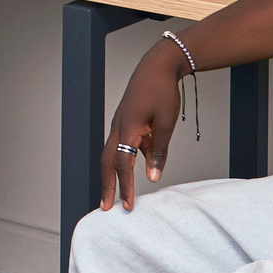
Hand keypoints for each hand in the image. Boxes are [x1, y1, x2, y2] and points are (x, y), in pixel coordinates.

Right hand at [98, 42, 188, 211]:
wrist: (157, 66)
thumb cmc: (162, 91)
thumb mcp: (167, 124)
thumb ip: (159, 152)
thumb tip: (153, 177)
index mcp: (127, 130)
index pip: (122, 165)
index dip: (124, 187)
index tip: (126, 205)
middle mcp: (118, 128)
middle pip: (106, 163)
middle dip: (106, 186)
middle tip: (106, 206)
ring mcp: (120, 124)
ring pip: (112, 154)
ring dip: (113, 174)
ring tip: (118, 192)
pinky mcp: (126, 121)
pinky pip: (124, 144)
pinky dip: (126, 159)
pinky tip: (140, 165)